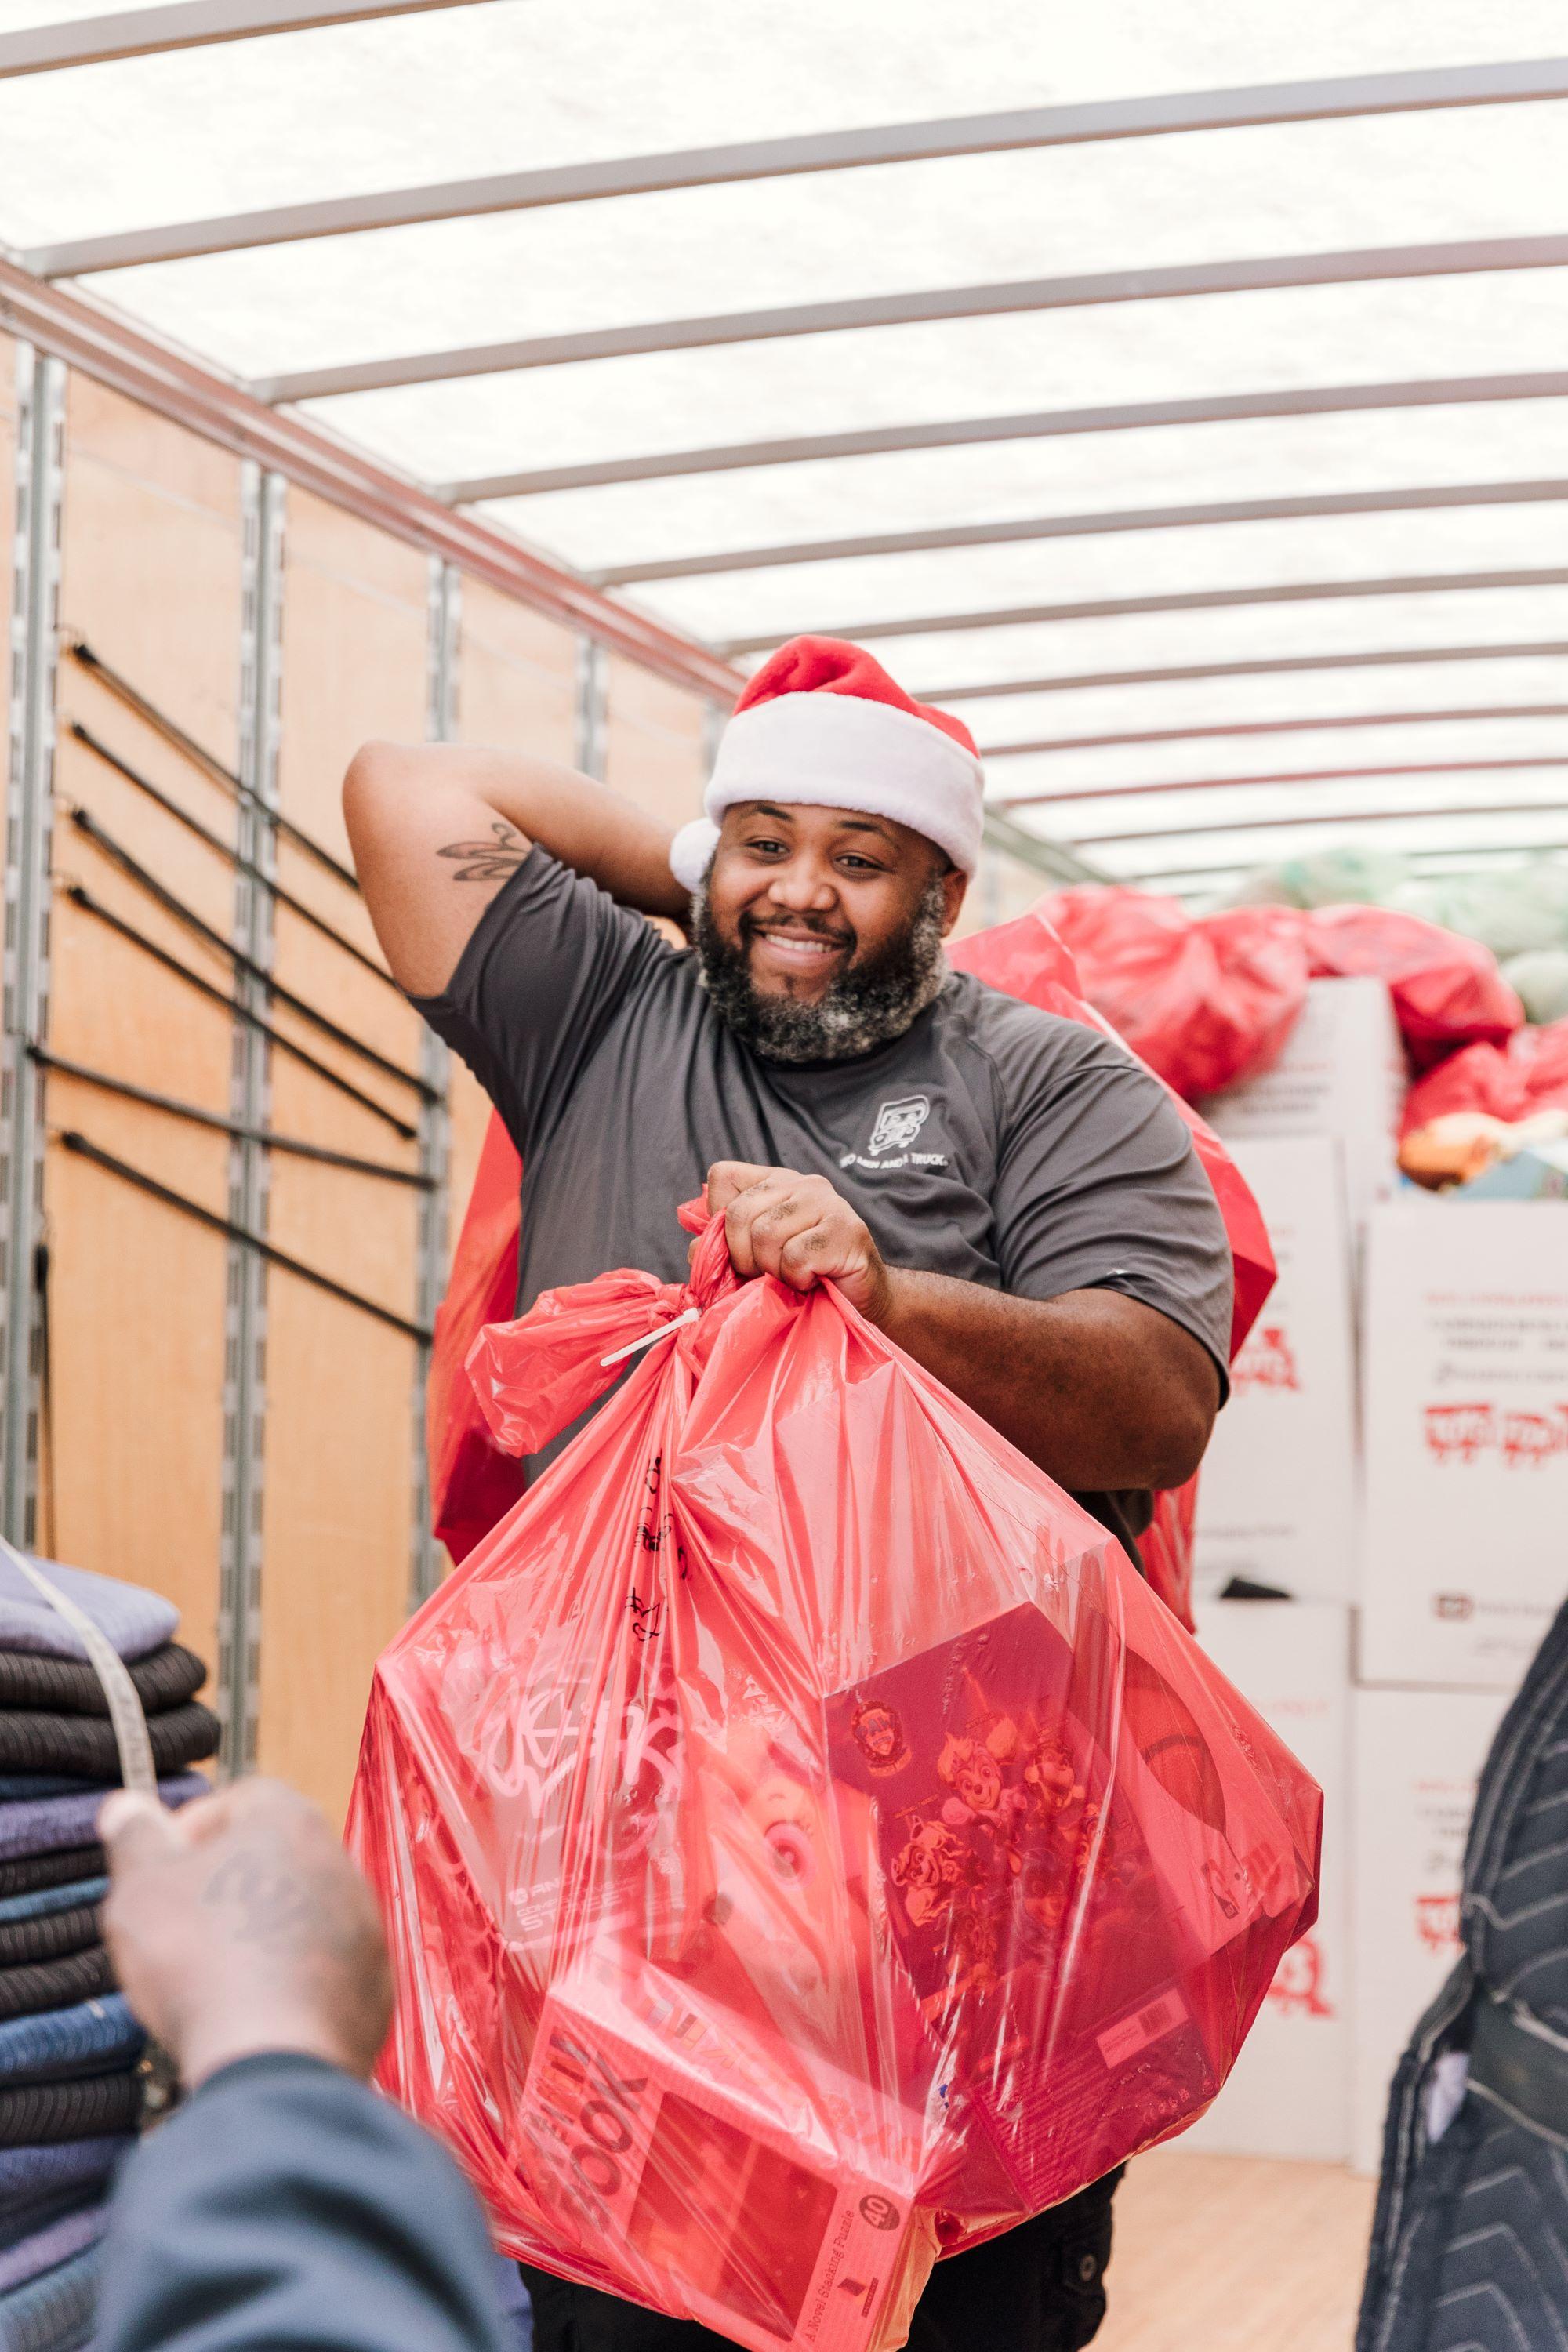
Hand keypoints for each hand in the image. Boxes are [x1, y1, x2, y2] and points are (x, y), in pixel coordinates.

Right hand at [99, 1777, 392, 2091]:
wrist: (273, 2059)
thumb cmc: (201, 1962)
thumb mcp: (141, 1888)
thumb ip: (135, 1837)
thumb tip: (127, 1806)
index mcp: (287, 1820)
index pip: (239, 1798)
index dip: (192, 1829)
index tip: (162, 1868)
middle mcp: (338, 1861)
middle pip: (274, 1856)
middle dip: (227, 1884)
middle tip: (183, 1926)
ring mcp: (364, 1924)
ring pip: (302, 1912)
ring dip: (263, 1932)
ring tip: (217, 1975)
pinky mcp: (373, 1981)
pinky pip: (326, 1968)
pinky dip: (293, 1980)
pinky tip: (256, 2009)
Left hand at [704, 1162, 891, 1320]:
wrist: (863, 1300)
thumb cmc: (808, 1279)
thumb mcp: (756, 1260)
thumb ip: (722, 1250)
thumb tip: (694, 1251)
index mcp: (775, 1182)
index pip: (722, 1177)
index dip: (718, 1220)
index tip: (741, 1249)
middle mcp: (800, 1182)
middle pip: (739, 1212)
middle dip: (743, 1257)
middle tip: (768, 1275)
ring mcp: (826, 1201)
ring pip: (766, 1234)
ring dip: (774, 1270)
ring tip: (795, 1276)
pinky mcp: (845, 1228)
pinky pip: (795, 1257)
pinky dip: (798, 1279)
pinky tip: (814, 1280)